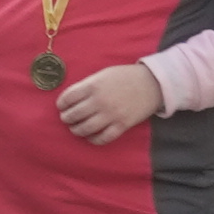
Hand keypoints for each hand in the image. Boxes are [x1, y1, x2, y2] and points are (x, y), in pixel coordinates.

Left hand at [53, 61, 169, 142]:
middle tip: (67, 118)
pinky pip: (103, 138)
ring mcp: (111, 114)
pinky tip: (91, 137)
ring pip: (85, 129)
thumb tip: (72, 98)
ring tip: (75, 128)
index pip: (68, 98)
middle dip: (66, 118)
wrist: (152, 83)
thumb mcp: (103, 74)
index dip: (61, 104)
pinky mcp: (121, 125)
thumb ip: (87, 85)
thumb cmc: (126, 77)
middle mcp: (99, 101)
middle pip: (73, 115)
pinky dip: (93, 140)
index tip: (61, 106)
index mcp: (93, 86)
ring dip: (76, 130)